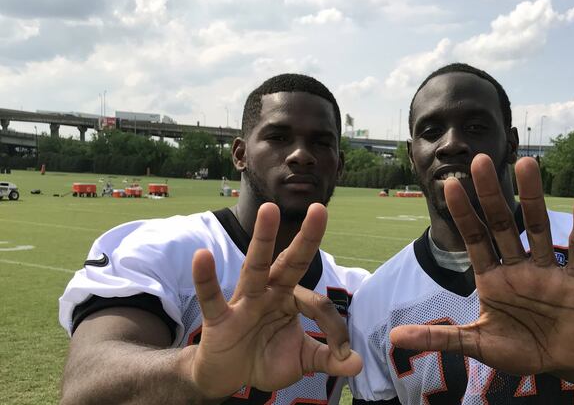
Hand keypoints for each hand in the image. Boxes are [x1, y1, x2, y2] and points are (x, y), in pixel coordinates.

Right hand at [184, 203, 361, 398]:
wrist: (228, 377)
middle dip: (306, 238)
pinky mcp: (219, 317)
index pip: (318, 304)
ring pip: (255, 266)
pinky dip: (206, 278)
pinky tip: (202, 255)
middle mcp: (270, 292)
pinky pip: (211, 296)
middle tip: (320, 209)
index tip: (342, 352)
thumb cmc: (266, 358)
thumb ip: (328, 359)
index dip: (334, 329)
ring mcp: (244, 301)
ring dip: (263, 238)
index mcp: (291, 299)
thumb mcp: (302, 361)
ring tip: (269, 209)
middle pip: (290, 261)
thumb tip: (358, 364)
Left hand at [390, 155, 573, 374]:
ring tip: (527, 164)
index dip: (464, 213)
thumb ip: (441, 338)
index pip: (474, 239)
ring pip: (537, 227)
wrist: (564, 363)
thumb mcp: (477, 344)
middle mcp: (517, 266)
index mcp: (492, 278)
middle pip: (502, 224)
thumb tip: (394, 338)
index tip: (449, 185)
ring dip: (532, 196)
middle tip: (480, 160)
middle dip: (490, 194)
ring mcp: (546, 270)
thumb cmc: (519, 349)